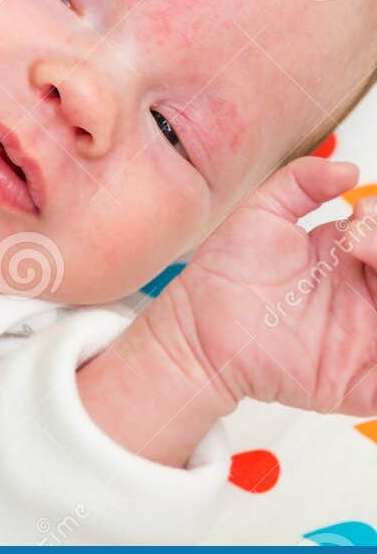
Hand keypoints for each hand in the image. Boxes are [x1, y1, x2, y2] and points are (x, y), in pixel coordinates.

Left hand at [164, 157, 376, 410]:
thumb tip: (348, 169)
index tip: (356, 225)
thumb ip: (301, 182)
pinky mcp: (363, 385)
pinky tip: (373, 338)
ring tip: (372, 280)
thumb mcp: (261, 213)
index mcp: (358, 260)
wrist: (195, 328)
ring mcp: (371, 342)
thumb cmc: (225, 276)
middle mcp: (371, 299)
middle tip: (359, 245)